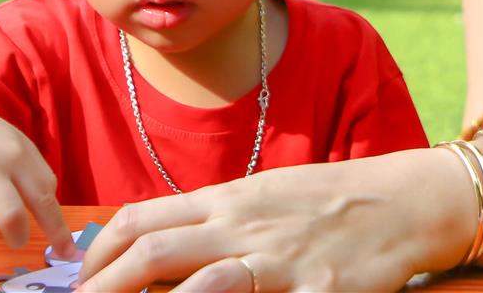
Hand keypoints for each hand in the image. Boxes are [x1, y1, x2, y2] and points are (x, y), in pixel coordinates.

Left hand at [79, 149, 472, 291]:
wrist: (402, 200)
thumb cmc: (327, 203)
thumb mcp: (263, 198)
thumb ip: (213, 218)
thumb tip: (155, 243)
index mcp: (227, 199)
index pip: (142, 217)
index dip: (100, 253)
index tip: (80, 283)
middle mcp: (241, 224)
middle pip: (152, 248)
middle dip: (103, 286)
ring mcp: (277, 258)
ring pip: (196, 279)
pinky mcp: (314, 291)